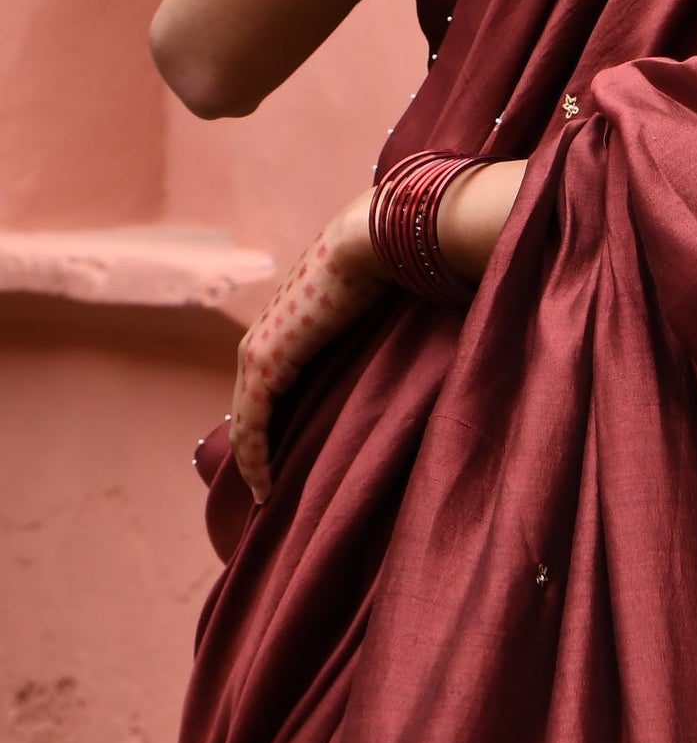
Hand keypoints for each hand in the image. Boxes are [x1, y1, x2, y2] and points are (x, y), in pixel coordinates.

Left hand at [229, 193, 385, 501]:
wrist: (371, 242)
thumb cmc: (383, 275)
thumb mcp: (372, 319)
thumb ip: (371, 344)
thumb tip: (406, 358)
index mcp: (281, 335)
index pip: (264, 396)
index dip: (268, 435)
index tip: (282, 469)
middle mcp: (259, 345)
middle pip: (248, 414)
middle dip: (254, 456)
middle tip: (268, 495)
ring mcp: (257, 354)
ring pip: (244, 425)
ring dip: (252, 465)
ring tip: (266, 500)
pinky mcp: (265, 363)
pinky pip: (252, 424)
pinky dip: (254, 459)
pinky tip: (265, 490)